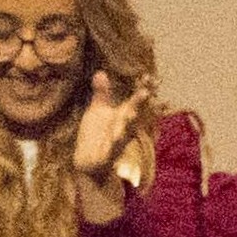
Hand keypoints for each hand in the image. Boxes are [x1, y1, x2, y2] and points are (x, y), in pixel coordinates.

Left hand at [68, 74, 141, 193]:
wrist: (88, 164)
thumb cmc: (96, 136)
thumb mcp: (98, 111)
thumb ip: (102, 93)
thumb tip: (100, 72)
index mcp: (123, 116)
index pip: (136, 101)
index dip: (142, 90)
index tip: (149, 77)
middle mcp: (124, 129)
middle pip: (135, 115)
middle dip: (139, 104)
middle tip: (147, 91)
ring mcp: (117, 143)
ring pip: (126, 133)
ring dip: (129, 123)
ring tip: (132, 112)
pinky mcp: (107, 157)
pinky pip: (112, 151)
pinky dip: (114, 145)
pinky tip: (115, 138)